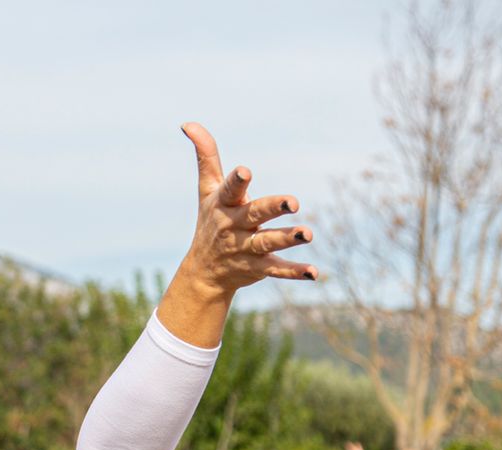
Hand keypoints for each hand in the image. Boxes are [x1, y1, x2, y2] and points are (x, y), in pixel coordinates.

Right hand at [176, 123, 316, 299]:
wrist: (204, 272)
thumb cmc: (210, 221)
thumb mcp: (206, 190)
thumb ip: (206, 156)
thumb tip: (188, 123)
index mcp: (224, 204)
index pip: (229, 190)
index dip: (237, 181)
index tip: (245, 171)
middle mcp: (234, 226)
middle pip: (255, 214)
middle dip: (273, 208)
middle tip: (294, 202)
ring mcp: (246, 248)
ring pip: (267, 242)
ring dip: (287, 238)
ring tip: (307, 233)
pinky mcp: (258, 267)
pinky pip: (277, 269)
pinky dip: (294, 271)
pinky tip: (313, 273)